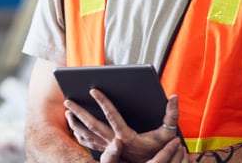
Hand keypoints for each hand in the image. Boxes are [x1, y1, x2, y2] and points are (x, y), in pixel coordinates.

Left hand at [64, 90, 182, 162]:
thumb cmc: (160, 149)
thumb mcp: (169, 134)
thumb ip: (172, 115)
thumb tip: (174, 97)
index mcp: (127, 137)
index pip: (112, 116)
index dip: (103, 102)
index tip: (93, 89)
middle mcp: (115, 143)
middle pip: (92, 125)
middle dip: (79, 111)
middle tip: (68, 99)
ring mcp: (108, 148)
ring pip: (86, 135)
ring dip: (76, 123)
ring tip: (68, 111)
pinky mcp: (105, 152)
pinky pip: (88, 143)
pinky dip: (79, 134)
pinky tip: (73, 125)